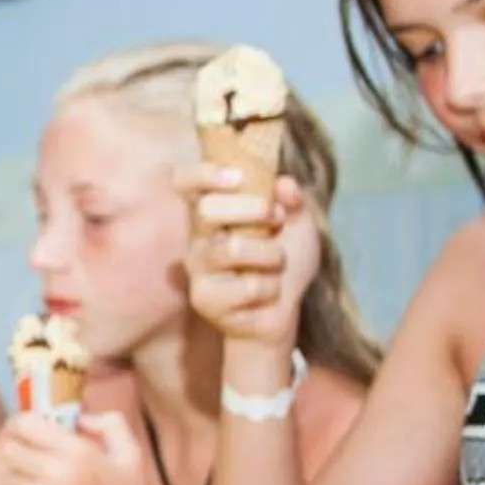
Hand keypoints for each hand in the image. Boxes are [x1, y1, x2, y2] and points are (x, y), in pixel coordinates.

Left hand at [1, 411, 166, 484]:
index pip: (26, 425)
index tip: (26, 430)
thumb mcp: (131, 455)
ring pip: (8, 480)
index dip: (22, 425)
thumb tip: (78, 418)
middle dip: (20, 452)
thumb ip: (110, 424)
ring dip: (20, 480)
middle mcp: (57, 475)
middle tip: (33, 461)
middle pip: (10, 451)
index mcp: (78, 453)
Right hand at [179, 165, 322, 352]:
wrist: (284, 311)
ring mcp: (198, 268)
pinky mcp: (204, 298)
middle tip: (277, 219)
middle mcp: (198, 236)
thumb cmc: (283, 263)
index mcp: (213, 211)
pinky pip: (247, 286)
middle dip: (252, 209)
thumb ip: (294, 200)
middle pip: (207, 210)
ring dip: (270, 254)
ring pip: (231, 248)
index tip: (237, 177)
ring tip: (278, 263)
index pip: (185, 182)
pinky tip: (268, 292)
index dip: (202, 174)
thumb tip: (285, 184)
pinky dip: (272, 287)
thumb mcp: (299, 224)